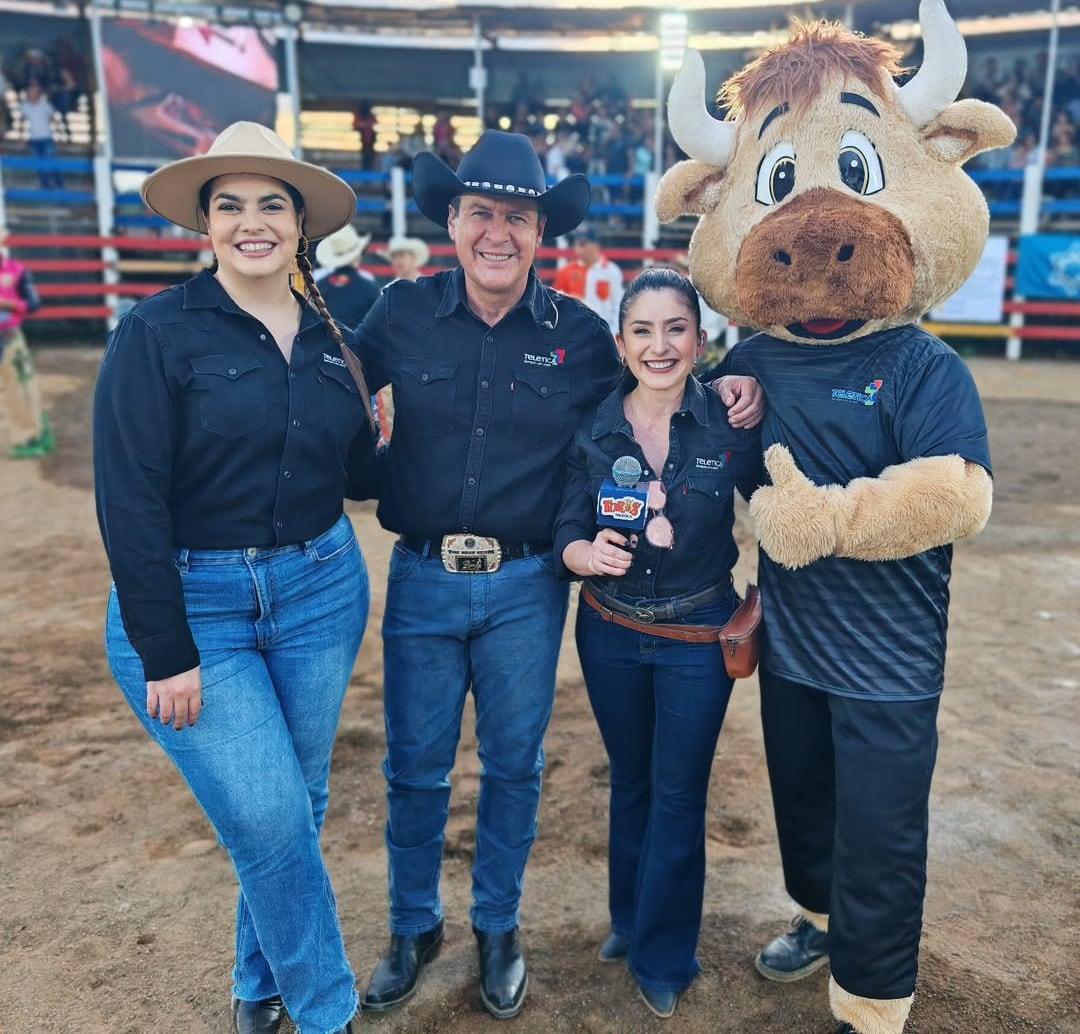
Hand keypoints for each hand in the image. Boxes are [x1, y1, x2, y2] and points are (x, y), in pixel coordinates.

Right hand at [147, 665, 202, 729]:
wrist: (168, 649)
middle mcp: (180, 694)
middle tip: (178, 727)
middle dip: (179, 723)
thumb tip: (196, 704)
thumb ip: (194, 689)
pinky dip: (152, 713)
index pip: (194, 710)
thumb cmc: (184, 661)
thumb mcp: (195, 674)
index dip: (192, 719)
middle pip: (180, 715)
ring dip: (166, 720)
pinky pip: (152, 706)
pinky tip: (154, 715)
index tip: (190, 724)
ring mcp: (166, 693)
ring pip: (165, 714)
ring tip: (166, 722)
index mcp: (194, 689)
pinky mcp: (153, 690)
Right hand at [586, 528, 634, 577]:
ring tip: (629, 564)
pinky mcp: (596, 565)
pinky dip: (617, 571)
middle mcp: (598, 544)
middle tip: (631, 557)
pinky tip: (623, 571)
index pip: (610, 534)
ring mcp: (596, 555)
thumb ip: (628, 537)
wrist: (596, 554)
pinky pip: (608, 570)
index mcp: (603, 535)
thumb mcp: (617, 537)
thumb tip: (634, 544)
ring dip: (622, 564)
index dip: (620, 539)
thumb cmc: (609, 544)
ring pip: (611, 562)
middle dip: (624, 556)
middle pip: (612, 551)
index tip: (628, 543)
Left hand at [714, 375, 763, 428]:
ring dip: (746, 420)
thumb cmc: (728, 386)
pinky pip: (760, 415)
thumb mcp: (723, 387)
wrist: (732, 386)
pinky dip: (752, 422)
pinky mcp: (763, 405)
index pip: (747, 398)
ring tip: (734, 424)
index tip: (729, 414)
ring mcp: (763, 398)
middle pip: (754, 406)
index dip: (738, 408)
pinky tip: (744, 426)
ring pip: (757, 412)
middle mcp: (759, 390)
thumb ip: (725, 394)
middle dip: (742, 416)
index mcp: (750, 383)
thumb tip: (729, 403)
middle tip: (730, 421)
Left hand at [749, 445, 839, 568]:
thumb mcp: (793, 479)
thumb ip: (779, 462)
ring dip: (785, 524)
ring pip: (775, 529)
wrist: (835, 526)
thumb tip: (772, 449)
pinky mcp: (784, 557)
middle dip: (779, 509)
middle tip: (801, 507)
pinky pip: (783, 546)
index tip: (793, 494)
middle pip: (768, 513)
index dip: (779, 493)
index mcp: (758, 508)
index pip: (763, 495)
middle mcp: (760, 530)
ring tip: (804, 519)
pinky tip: (803, 533)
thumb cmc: (812, 501)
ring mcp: (772, 546)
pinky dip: (791, 541)